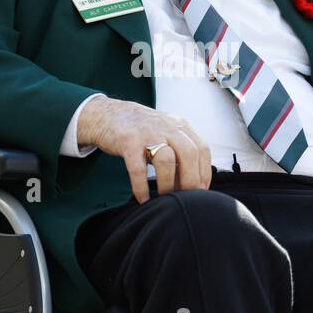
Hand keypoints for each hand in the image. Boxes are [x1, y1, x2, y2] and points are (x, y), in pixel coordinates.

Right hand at [77, 98, 211, 202]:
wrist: (107, 114)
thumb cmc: (142, 131)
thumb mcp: (166, 132)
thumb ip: (181, 151)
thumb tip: (195, 183)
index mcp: (180, 126)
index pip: (201, 149)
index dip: (204, 172)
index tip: (201, 191)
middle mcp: (167, 127)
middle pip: (189, 154)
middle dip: (190, 180)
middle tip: (186, 198)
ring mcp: (147, 133)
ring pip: (166, 160)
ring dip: (168, 184)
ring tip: (164, 198)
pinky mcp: (127, 141)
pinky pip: (138, 168)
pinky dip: (141, 186)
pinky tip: (143, 199)